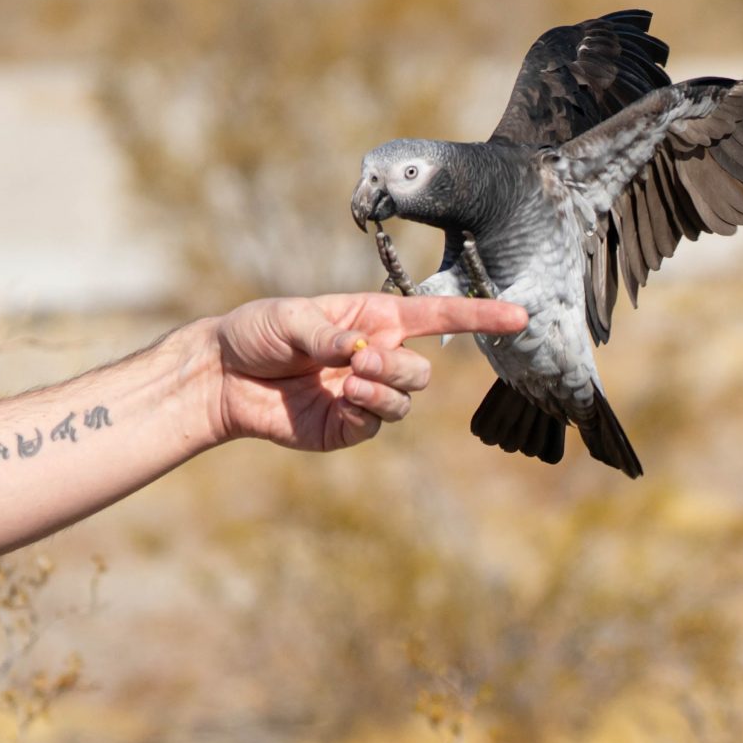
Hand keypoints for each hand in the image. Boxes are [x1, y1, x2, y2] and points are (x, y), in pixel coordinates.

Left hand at [205, 292, 528, 451]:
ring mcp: (366, 394)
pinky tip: (343, 397)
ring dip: (386, 389)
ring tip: (350, 381)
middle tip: (362, 363)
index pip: (439, 317)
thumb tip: (362, 349)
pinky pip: (379, 422)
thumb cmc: (256, 333)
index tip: (520, 316)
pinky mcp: (349, 426)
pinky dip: (370, 409)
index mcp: (375, 318)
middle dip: (401, 367)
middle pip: (422, 370)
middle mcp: (379, 356)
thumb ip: (330, 332)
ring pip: (407, 398)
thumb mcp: (290, 319)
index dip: (481, 316)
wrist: (222, 377)